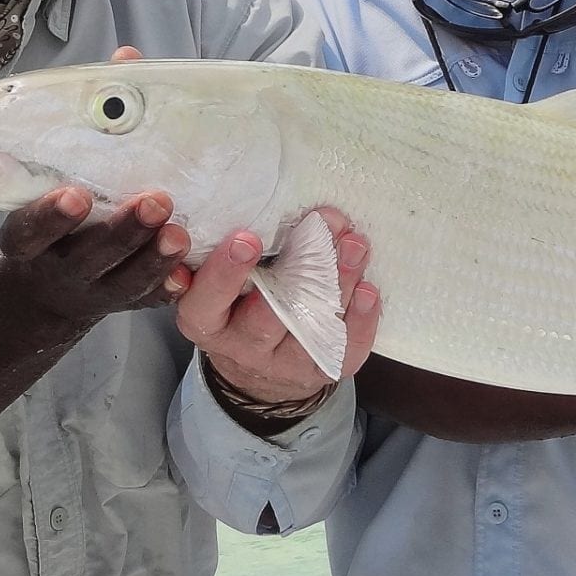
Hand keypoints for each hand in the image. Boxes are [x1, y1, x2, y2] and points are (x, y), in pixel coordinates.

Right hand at [0, 187, 190, 336]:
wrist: (46, 291)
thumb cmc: (46, 230)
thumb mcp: (31, 209)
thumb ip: (47, 183)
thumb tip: (74, 134)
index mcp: (27, 247)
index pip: (31, 233)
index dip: (52, 216)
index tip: (77, 195)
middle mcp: (59, 272)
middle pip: (89, 258)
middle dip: (124, 232)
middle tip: (155, 204)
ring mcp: (93, 293)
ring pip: (124, 283)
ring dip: (154, 258)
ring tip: (178, 235)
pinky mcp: (123, 303)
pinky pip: (147, 301)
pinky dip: (168, 288)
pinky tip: (186, 274)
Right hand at [176, 210, 380, 404]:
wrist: (258, 371)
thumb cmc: (236, 306)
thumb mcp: (219, 284)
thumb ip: (233, 252)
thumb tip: (269, 202)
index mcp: (206, 320)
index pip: (207, 300)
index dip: (225, 272)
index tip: (247, 238)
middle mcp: (241, 347)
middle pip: (267, 317)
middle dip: (297, 271)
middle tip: (319, 229)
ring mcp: (283, 364)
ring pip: (311, 330)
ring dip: (337, 284)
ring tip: (354, 245)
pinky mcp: (320, 372)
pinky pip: (344, 350)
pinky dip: (360, 319)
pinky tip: (368, 290)